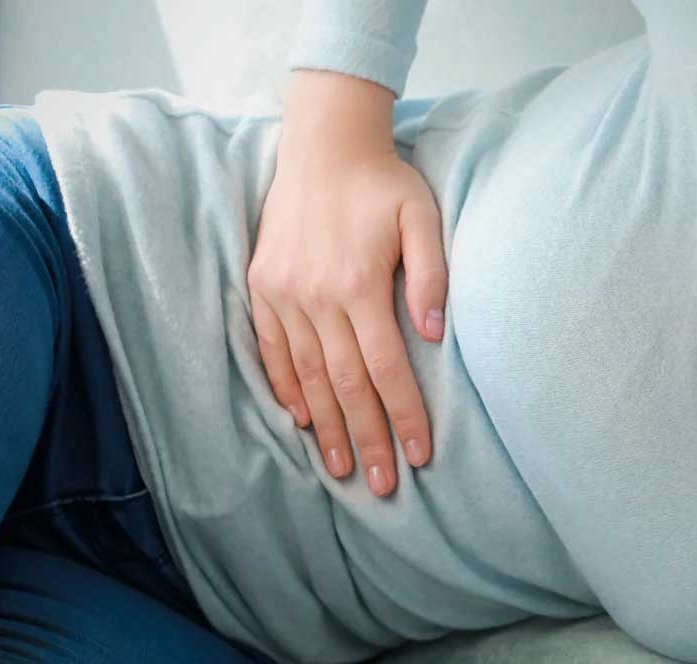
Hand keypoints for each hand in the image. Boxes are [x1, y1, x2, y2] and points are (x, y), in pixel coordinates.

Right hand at [247, 70, 446, 497]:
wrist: (322, 144)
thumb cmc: (382, 182)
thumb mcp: (421, 215)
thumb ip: (432, 273)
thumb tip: (434, 333)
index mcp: (360, 284)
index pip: (387, 367)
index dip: (404, 415)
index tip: (419, 456)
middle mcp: (317, 296)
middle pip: (346, 384)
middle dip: (367, 438)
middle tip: (381, 486)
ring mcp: (284, 294)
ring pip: (307, 376)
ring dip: (326, 427)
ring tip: (340, 469)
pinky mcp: (262, 287)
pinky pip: (272, 349)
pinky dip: (285, 387)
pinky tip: (301, 420)